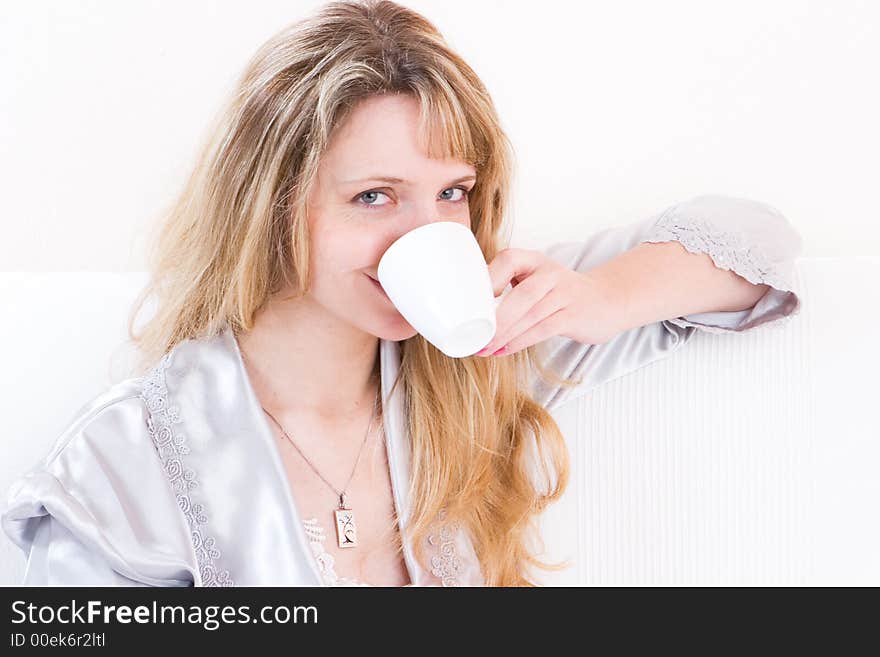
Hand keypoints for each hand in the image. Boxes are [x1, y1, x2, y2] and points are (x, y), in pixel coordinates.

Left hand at [474, 248, 625, 356]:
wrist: (607, 300)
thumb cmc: (561, 293)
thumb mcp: (537, 280)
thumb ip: (509, 287)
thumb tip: (470, 309)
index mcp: (535, 260)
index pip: (508, 259)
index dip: (489, 277)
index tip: (470, 300)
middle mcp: (550, 273)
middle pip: (521, 294)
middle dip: (495, 318)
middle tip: (474, 334)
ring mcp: (564, 294)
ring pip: (530, 315)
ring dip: (504, 335)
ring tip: (484, 348)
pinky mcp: (573, 315)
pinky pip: (543, 329)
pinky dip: (520, 342)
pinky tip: (503, 351)